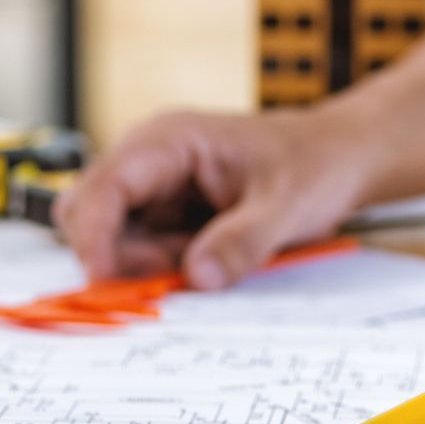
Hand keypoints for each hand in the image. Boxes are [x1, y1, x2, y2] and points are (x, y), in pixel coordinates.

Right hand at [53, 109, 371, 287]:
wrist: (336, 158)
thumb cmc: (314, 165)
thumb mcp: (288, 206)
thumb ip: (243, 241)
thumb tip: (199, 277)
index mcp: (169, 141)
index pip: (104, 187)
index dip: (94, 237)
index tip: (105, 282)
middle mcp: (147, 161)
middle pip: (88, 215)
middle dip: (118, 258)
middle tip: (173, 278)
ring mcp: (152, 188)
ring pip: (111, 241)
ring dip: (146, 268)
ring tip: (210, 259)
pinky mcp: (162, 215)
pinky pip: (139, 252)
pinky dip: (161, 270)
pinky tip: (206, 260)